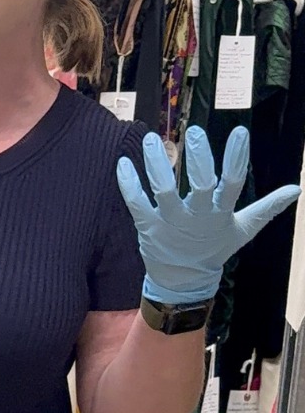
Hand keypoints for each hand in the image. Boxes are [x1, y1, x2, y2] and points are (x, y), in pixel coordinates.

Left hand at [117, 126, 300, 304]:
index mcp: (220, 214)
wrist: (183, 280)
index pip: (233, 183)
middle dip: (199, 159)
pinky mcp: (147, 226)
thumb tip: (296, 189)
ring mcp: (169, 222)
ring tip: (153, 139)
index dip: (236, 158)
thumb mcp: (243, 229)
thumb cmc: (213, 249)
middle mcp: (195, 216)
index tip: (239, 132)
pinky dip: (128, 184)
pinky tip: (124, 163)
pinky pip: (135, 203)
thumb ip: (266, 207)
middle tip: (195, 132)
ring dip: (156, 165)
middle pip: (199, 185)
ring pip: (162, 191)